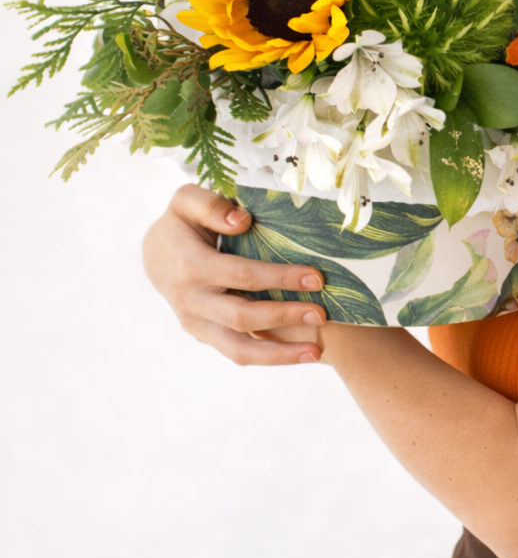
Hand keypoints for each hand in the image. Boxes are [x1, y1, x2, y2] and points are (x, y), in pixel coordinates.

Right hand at [143, 183, 326, 364]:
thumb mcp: (186, 200)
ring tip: (315, 354)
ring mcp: (196, 323)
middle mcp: (191, 300)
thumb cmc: (181, 223)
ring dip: (278, 355)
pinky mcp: (204, 335)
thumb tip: (242, 221)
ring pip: (237, 349)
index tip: (316, 278)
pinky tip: (298, 354)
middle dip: (285, 316)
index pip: (242, 276)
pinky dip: (268, 356)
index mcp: (190, 265)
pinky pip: (236, 352)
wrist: (155, 256)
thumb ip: (211, 205)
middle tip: (322, 314)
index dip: (279, 277)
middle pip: (242, 317)